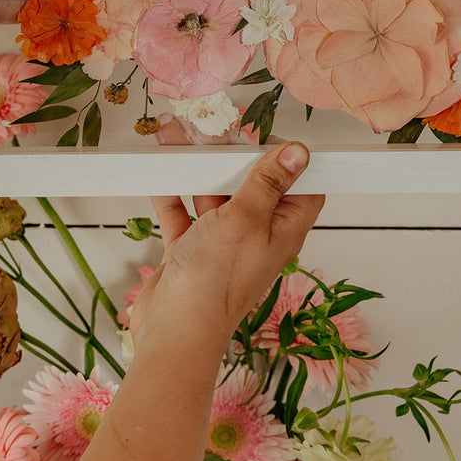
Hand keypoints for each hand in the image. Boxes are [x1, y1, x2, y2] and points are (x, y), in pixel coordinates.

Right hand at [130, 142, 323, 349]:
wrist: (173, 331)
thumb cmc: (216, 282)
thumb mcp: (246, 218)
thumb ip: (268, 181)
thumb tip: (300, 152)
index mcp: (282, 229)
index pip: (300, 187)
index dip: (288, 159)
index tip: (265, 135)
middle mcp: (255, 234)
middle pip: (251, 184)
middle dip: (230, 155)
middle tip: (212, 129)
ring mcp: (222, 243)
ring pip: (213, 193)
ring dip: (195, 167)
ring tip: (177, 138)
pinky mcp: (191, 250)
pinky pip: (183, 212)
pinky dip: (172, 191)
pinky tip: (160, 170)